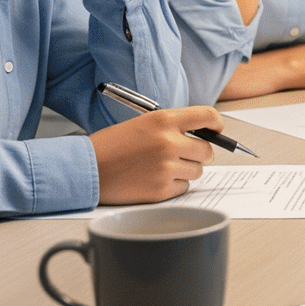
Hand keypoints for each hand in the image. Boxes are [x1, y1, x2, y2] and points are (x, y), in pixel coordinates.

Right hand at [89, 106, 221, 203]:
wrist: (87, 168)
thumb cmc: (112, 145)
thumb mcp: (143, 124)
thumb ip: (172, 127)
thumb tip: (203, 135)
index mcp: (164, 120)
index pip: (207, 116)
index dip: (216, 124)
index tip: (217, 130)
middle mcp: (169, 142)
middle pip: (207, 150)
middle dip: (199, 153)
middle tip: (185, 154)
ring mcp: (166, 167)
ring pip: (197, 171)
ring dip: (186, 170)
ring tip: (162, 167)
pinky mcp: (161, 189)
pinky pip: (184, 188)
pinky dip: (174, 185)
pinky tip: (155, 179)